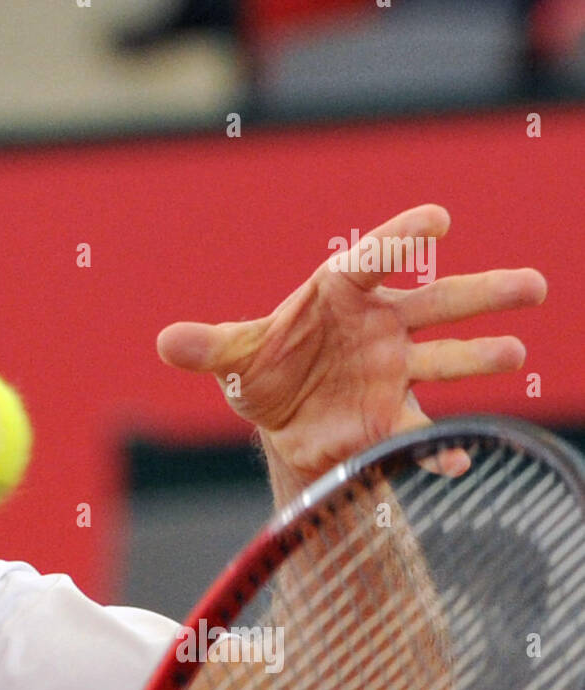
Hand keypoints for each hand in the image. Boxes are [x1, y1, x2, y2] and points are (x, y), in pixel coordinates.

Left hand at [156, 204, 545, 487]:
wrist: (278, 416)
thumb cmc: (261, 369)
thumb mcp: (233, 358)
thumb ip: (208, 348)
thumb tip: (167, 341)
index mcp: (338, 294)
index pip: (372, 260)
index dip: (402, 238)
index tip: (437, 219)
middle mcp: (379, 324)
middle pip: (437, 302)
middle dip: (484, 293)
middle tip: (532, 286)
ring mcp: (395, 367)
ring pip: (448, 358)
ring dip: (481, 357)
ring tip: (515, 352)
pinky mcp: (394, 413)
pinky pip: (421, 431)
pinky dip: (438, 449)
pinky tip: (457, 462)